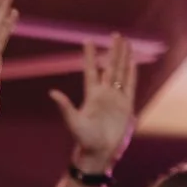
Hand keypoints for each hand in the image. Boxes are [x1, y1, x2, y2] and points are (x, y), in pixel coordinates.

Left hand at [49, 33, 137, 173]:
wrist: (100, 152)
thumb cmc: (84, 139)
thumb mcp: (73, 122)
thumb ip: (65, 106)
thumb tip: (52, 93)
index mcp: (91, 95)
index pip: (91, 70)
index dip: (90, 55)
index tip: (88, 40)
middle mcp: (104, 94)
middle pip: (110, 66)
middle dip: (113, 50)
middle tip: (116, 34)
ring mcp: (117, 98)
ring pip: (122, 73)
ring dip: (124, 58)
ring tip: (127, 43)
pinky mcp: (127, 106)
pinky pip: (131, 85)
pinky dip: (133, 73)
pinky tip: (134, 62)